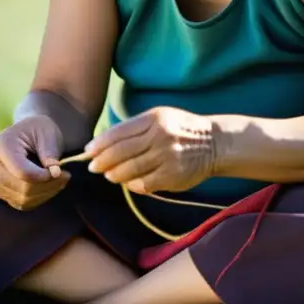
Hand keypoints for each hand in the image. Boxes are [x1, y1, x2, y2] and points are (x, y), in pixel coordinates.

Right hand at [0, 114, 70, 209]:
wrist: (31, 132)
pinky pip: (21, 203)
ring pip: (21, 199)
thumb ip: (50, 151)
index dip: (43, 176)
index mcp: (4, 145)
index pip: (22, 171)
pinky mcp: (2, 190)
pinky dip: (39, 199)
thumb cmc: (40, 129)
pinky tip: (50, 187)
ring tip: (59, 181)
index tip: (61, 171)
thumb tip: (54, 172)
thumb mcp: (48, 132)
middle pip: (20, 188)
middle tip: (65, 176)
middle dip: (46, 186)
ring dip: (45, 194)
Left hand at [84, 107, 217, 193]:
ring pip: (130, 170)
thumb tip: (103, 143)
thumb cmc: (179, 129)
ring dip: (114, 174)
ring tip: (109, 175)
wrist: (214, 143)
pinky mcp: (173, 176)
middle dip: (102, 161)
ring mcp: (167, 157)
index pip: (118, 133)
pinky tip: (128, 183)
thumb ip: (134, 128)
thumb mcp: (159, 117)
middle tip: (93, 167)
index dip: (100, 144)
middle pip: (121, 152)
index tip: (88, 151)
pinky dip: (132, 185)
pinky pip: (144, 184)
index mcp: (153, 119)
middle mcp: (160, 137)